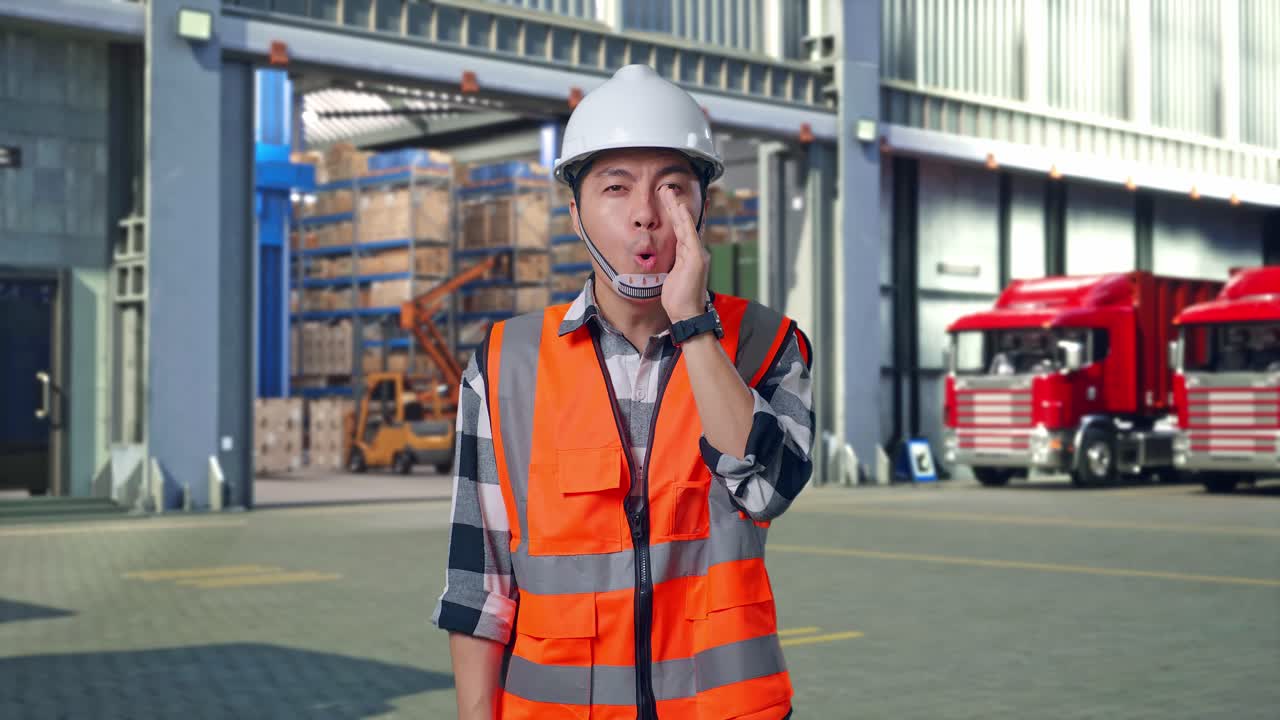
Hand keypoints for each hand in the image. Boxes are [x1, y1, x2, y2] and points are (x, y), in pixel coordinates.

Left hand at [659, 186, 709, 322]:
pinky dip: (685, 220)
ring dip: (677, 207)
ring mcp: (697, 253)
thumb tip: (666, 257)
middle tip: (666, 188)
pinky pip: (689, 235)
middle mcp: (695, 251)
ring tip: (668, 191)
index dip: (676, 214)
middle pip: (684, 223)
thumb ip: (672, 263)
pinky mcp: (696, 258)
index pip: (681, 230)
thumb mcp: (671, 276)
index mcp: (689, 255)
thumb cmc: (678, 299)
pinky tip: (680, 208)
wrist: (686, 314)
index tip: (669, 200)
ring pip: (686, 225)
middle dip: (674, 205)